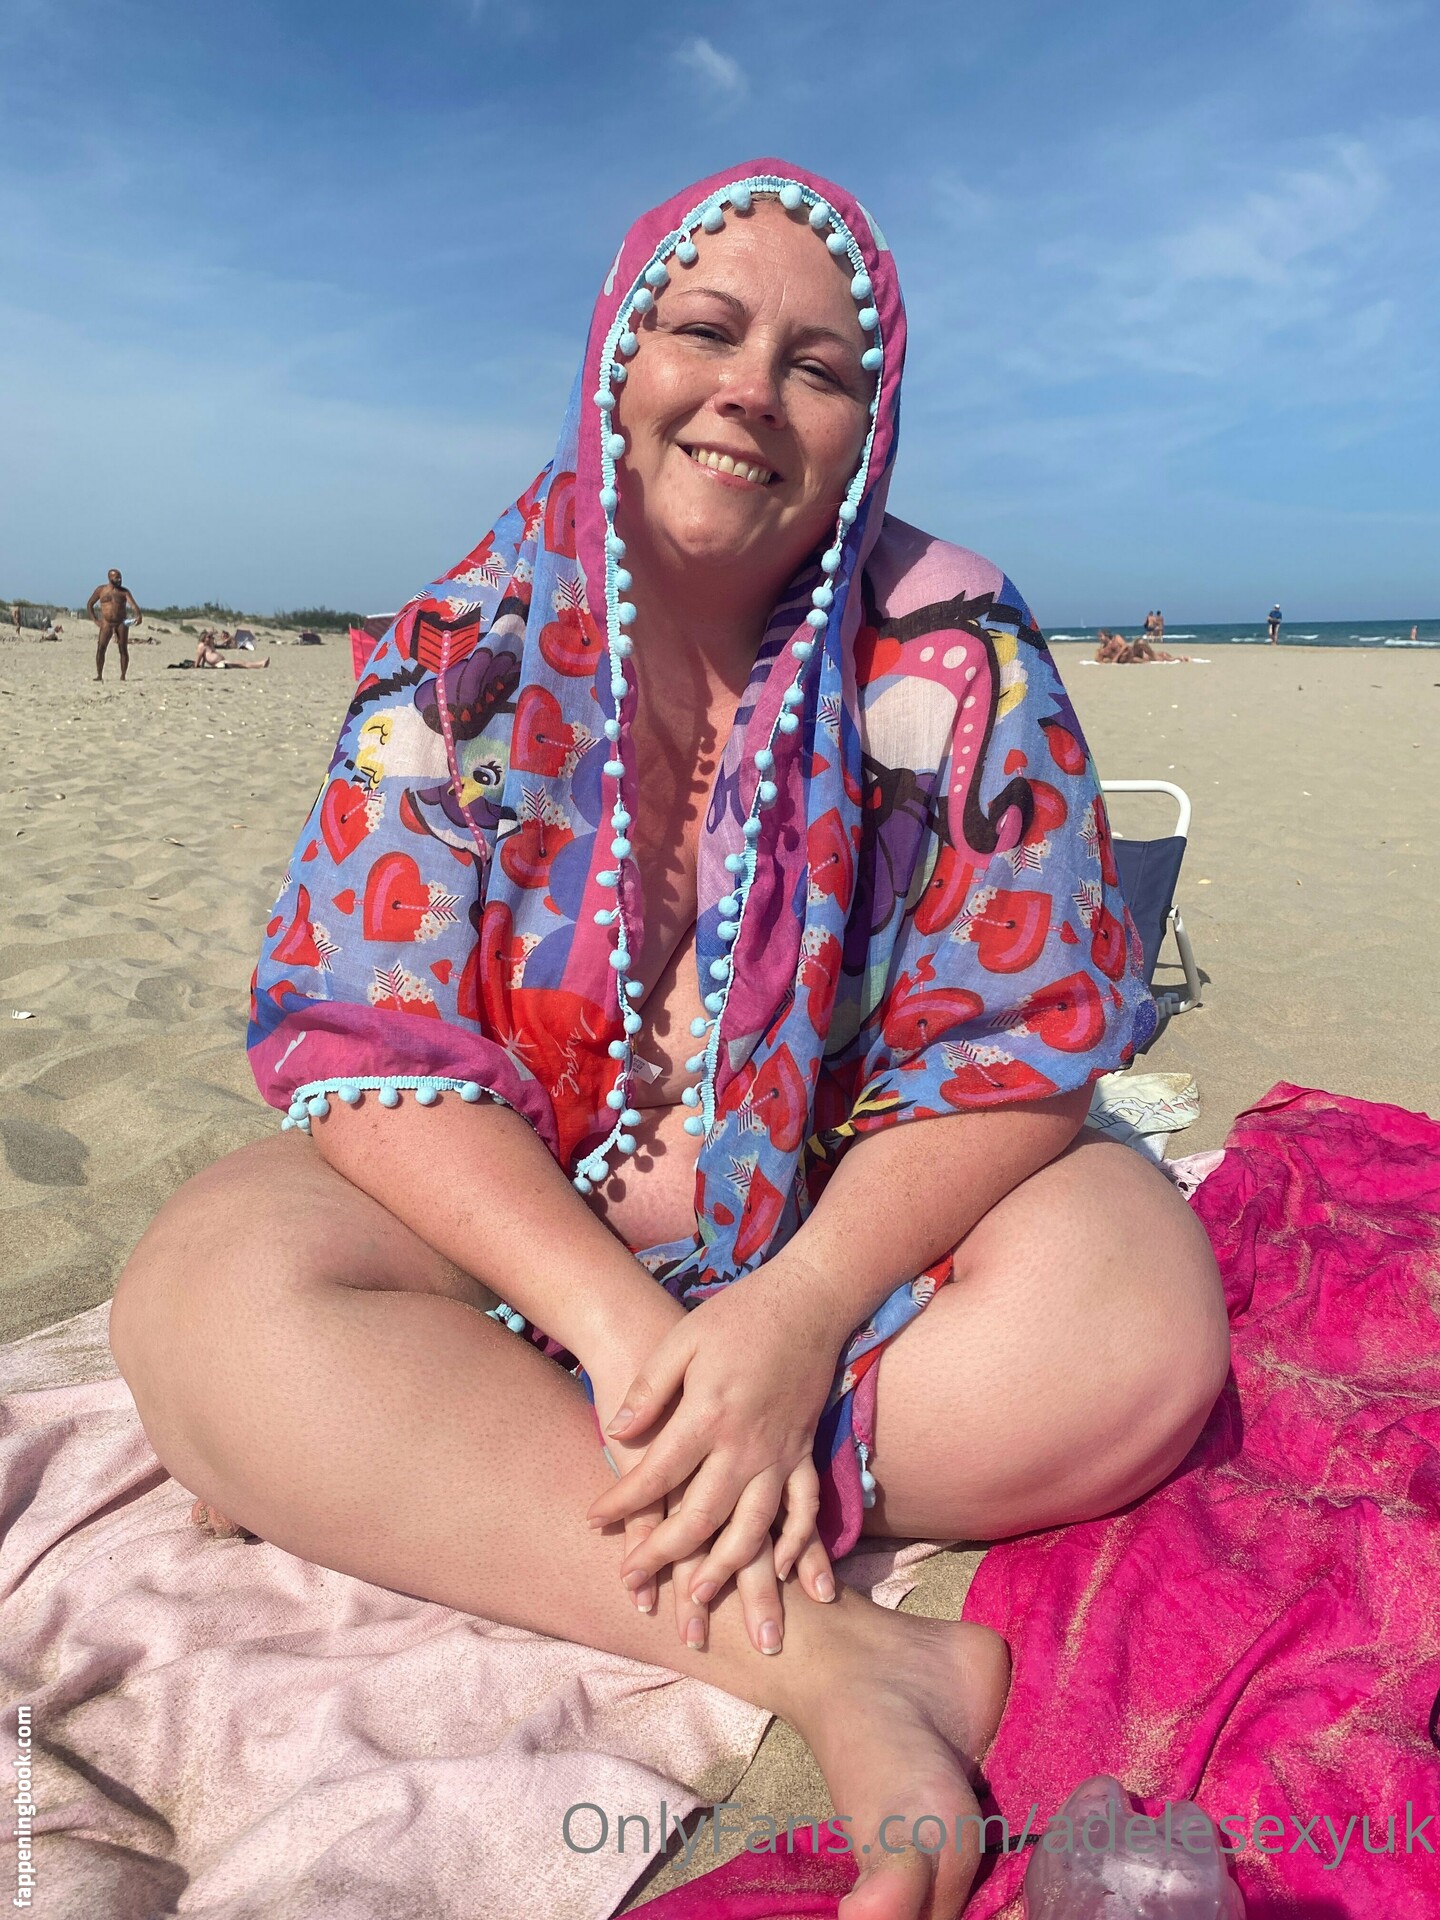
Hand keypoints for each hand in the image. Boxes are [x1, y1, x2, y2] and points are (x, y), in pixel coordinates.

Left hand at [584, 1261, 842, 1616]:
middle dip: (664, 1556)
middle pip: (701, 1517)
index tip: (592, 1521)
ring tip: (702, 1599)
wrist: (808, 1300)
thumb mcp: (681, 1341)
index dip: (621, 1501)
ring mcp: (780, 1453)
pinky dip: (797, 1545)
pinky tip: (781, 1571)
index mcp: (708, 1415)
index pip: (656, 1474)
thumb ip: (649, 1390)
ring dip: (729, 1569)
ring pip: (755, 1527)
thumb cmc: (737, 1316)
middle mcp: (745, 1445)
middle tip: (633, 1583)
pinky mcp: (805, 1452)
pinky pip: (805, 1508)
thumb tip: (615, 1434)